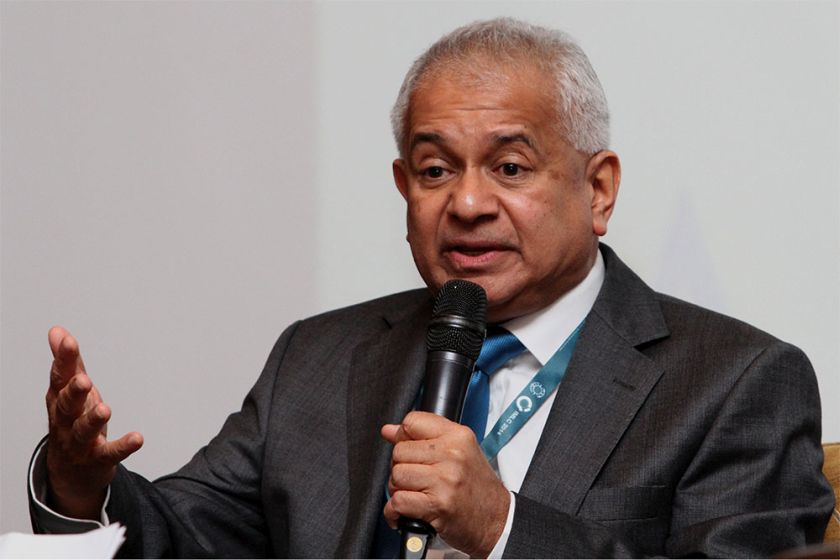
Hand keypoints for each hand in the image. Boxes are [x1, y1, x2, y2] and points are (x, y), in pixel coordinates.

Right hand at [45, 326, 142, 519]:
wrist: (71, 472)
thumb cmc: (72, 422)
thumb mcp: (69, 392)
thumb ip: (67, 363)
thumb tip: (57, 331)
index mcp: (59, 401)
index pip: (59, 378)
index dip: (63, 360)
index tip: (68, 341)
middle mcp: (66, 422)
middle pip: (66, 407)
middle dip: (73, 393)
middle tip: (84, 381)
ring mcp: (80, 443)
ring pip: (83, 431)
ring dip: (93, 420)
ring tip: (105, 409)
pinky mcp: (97, 460)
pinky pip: (110, 453)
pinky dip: (123, 446)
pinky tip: (138, 438)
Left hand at [381, 411, 509, 557]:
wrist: (497, 520)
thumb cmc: (477, 488)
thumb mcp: (460, 452)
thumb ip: (424, 437)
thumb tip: (389, 430)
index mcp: (458, 436)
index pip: (412, 422)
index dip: (404, 438)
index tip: (410, 451)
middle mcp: (452, 454)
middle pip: (399, 451)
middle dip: (400, 467)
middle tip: (415, 479)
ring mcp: (445, 479)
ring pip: (397, 475)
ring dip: (398, 490)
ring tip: (414, 495)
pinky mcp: (438, 504)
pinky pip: (398, 502)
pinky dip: (395, 511)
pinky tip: (406, 513)